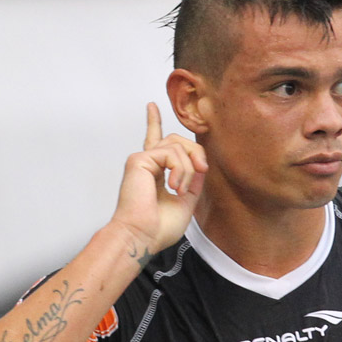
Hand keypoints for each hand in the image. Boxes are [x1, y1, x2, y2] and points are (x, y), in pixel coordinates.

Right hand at [111, 102, 206, 254]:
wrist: (143, 236)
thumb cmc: (158, 227)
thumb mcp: (186, 201)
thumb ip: (193, 181)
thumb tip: (200, 165)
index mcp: (155, 173)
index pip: (156, 142)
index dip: (153, 122)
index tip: (151, 106)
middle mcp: (146, 163)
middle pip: (176, 140)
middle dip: (195, 152)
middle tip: (202, 170)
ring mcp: (142, 160)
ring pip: (176, 145)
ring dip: (187, 168)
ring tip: (181, 189)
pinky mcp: (139, 160)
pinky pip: (170, 153)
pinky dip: (179, 170)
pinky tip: (174, 186)